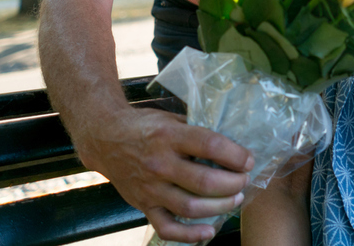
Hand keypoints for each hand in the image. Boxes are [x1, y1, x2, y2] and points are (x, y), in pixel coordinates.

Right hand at [76, 105, 253, 242]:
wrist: (105, 138)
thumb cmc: (145, 126)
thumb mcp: (172, 119)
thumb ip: (197, 131)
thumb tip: (231, 144)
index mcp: (170, 137)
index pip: (210, 146)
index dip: (235, 155)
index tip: (248, 160)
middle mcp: (160, 164)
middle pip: (205, 182)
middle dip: (233, 184)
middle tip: (244, 180)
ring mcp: (150, 188)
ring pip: (191, 207)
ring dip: (220, 207)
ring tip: (235, 200)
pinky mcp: (143, 205)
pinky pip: (167, 227)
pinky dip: (190, 235)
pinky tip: (209, 231)